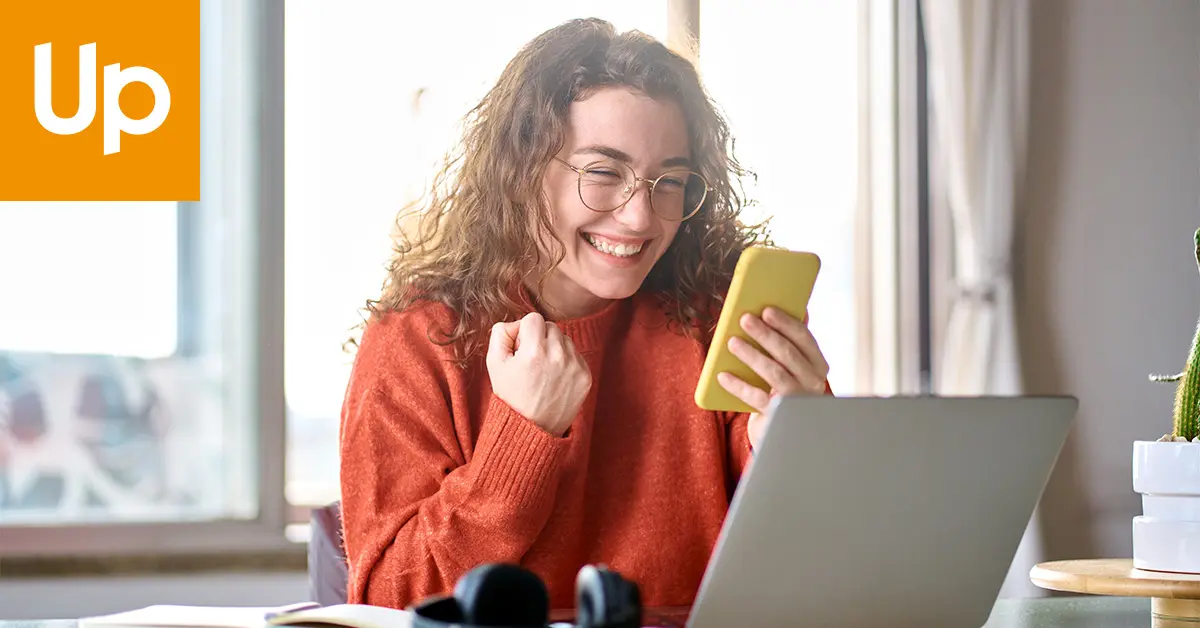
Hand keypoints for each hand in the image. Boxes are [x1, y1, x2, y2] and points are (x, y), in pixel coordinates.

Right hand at [486, 312, 591, 436]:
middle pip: (551, 327)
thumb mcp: (494, 364)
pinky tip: (554, 378)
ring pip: (565, 339)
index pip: (533, 318)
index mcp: (534, 352)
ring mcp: (575, 367)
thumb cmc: (511, 396)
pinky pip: (576, 355)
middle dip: (540, 338)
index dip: (524, 331)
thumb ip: (500, 333)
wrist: (533, 429)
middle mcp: (557, 356)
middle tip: (531, 360)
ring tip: (543, 371)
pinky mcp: (585, 376)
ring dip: (554, 348)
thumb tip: (516, 323)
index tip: (520, 348)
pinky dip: (566, 361)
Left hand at [716, 307, 829, 449]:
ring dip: (752, 355)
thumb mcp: (790, 367)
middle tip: (745, 319)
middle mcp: (813, 382)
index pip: (805, 339)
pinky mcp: (779, 416)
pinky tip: (723, 376)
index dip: (786, 323)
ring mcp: (797, 400)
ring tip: (733, 342)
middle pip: (788, 353)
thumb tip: (783, 311)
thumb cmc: (783, 391)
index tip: (766, 310)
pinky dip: (739, 386)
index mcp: (817, 365)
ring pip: (774, 373)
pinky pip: (757, 397)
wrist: (780, 430)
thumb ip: (789, 343)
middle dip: (765, 335)